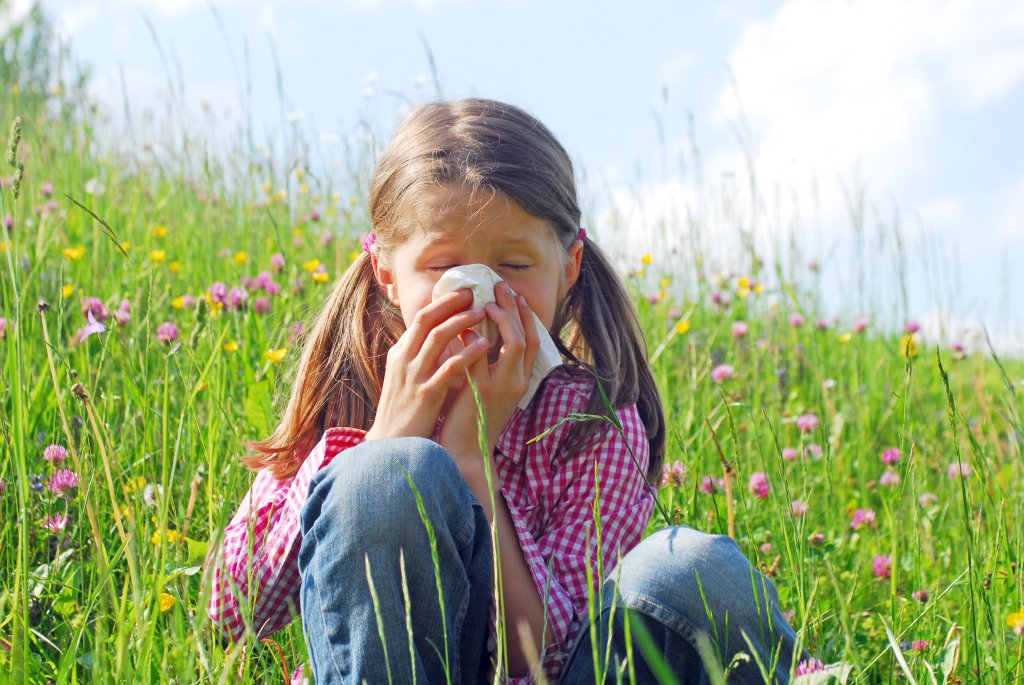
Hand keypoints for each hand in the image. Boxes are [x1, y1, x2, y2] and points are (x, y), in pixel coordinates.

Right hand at [365, 290, 490, 441]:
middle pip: (427, 320)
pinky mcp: (426, 395)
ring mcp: (414, 376)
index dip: (442, 302)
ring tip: (482, 312)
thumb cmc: (404, 411)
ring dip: (461, 322)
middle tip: (474, 292)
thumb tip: (438, 336)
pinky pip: (449, 368)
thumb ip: (418, 356)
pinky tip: (484, 345)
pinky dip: (467, 353)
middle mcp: (404, 360)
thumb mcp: (405, 378)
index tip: (462, 292)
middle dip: (451, 303)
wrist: (393, 444)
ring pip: (437, 338)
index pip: (420, 318)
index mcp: (399, 354)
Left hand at [439, 282, 539, 464]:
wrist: (465, 451)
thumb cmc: (472, 418)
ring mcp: (501, 386)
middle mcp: (516, 382)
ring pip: (512, 343)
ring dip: (502, 317)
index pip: (533, 341)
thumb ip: (486, 362)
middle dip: (515, 308)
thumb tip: (474, 329)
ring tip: (487, 300)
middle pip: (526, 336)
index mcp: (520, 381)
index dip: (526, 316)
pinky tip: (465, 323)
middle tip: (501, 287)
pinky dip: (474, 336)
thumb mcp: (487, 388)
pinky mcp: (481, 390)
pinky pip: (481, 355)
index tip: (515, 295)